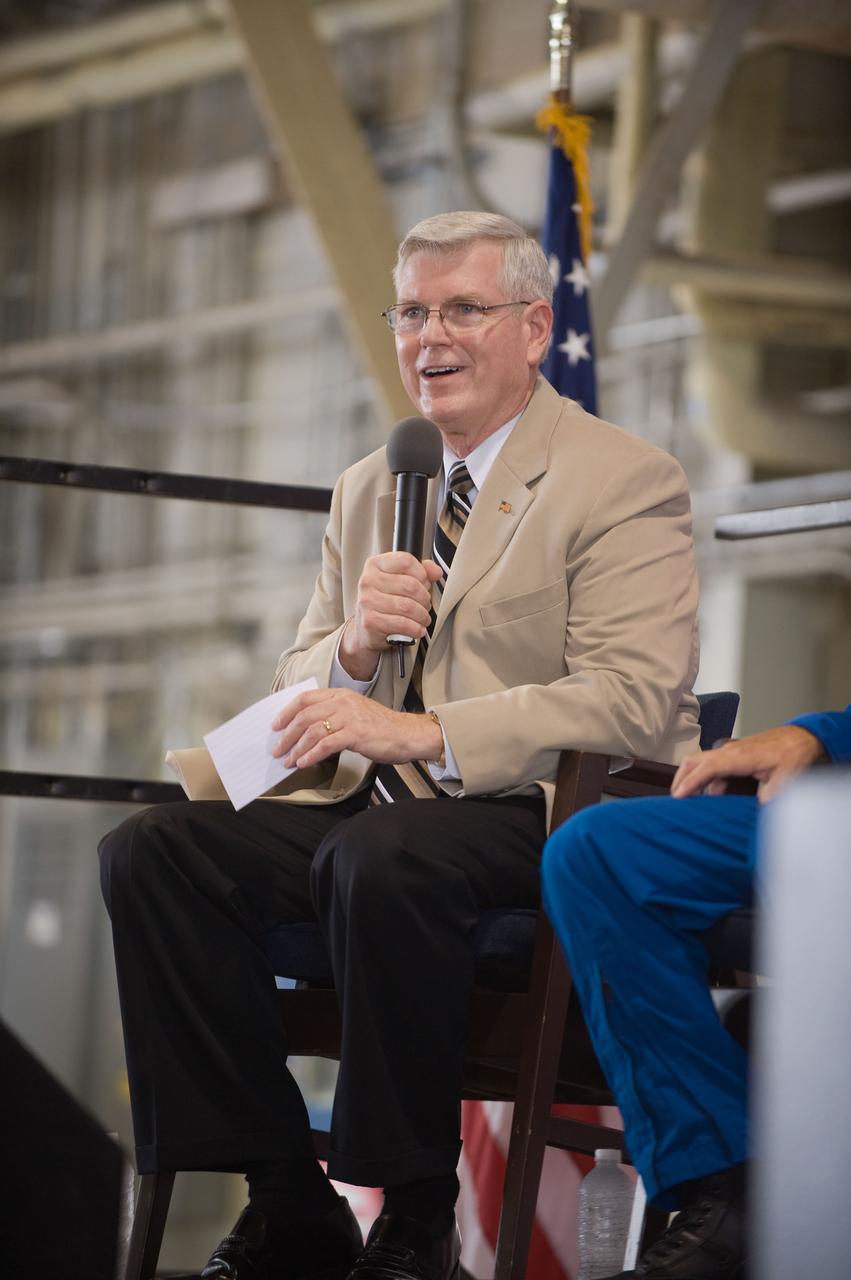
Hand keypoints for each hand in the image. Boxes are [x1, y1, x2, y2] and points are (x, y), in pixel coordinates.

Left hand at [271, 687, 443, 769]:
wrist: (407, 734)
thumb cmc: (381, 727)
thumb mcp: (354, 713)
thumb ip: (332, 715)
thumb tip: (305, 730)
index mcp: (340, 695)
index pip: (305, 698)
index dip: (286, 712)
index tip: (275, 725)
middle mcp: (343, 703)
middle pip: (304, 716)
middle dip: (286, 735)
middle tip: (277, 749)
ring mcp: (350, 717)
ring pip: (312, 731)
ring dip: (296, 748)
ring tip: (288, 760)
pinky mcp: (356, 733)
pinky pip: (326, 744)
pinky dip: (311, 755)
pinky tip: (304, 763)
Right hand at [338, 552, 443, 680]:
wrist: (366, 629)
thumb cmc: (385, 602)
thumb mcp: (401, 580)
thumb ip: (421, 572)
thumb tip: (436, 571)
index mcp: (375, 565)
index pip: (406, 561)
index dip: (422, 574)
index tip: (424, 584)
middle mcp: (368, 581)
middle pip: (410, 585)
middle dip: (425, 598)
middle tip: (425, 605)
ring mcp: (367, 601)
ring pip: (408, 607)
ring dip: (422, 615)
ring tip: (423, 618)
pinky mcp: (370, 621)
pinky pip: (403, 624)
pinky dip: (416, 628)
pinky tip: (417, 629)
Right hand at [671, 724, 825, 803]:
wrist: (799, 738)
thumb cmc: (792, 753)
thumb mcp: (787, 776)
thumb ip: (771, 793)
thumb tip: (757, 808)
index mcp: (740, 756)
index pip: (707, 767)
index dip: (691, 782)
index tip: (679, 796)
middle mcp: (729, 751)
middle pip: (693, 761)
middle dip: (681, 779)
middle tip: (676, 800)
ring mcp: (728, 751)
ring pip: (699, 762)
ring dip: (692, 779)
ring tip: (692, 800)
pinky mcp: (731, 754)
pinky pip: (711, 765)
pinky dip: (705, 779)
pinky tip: (712, 793)